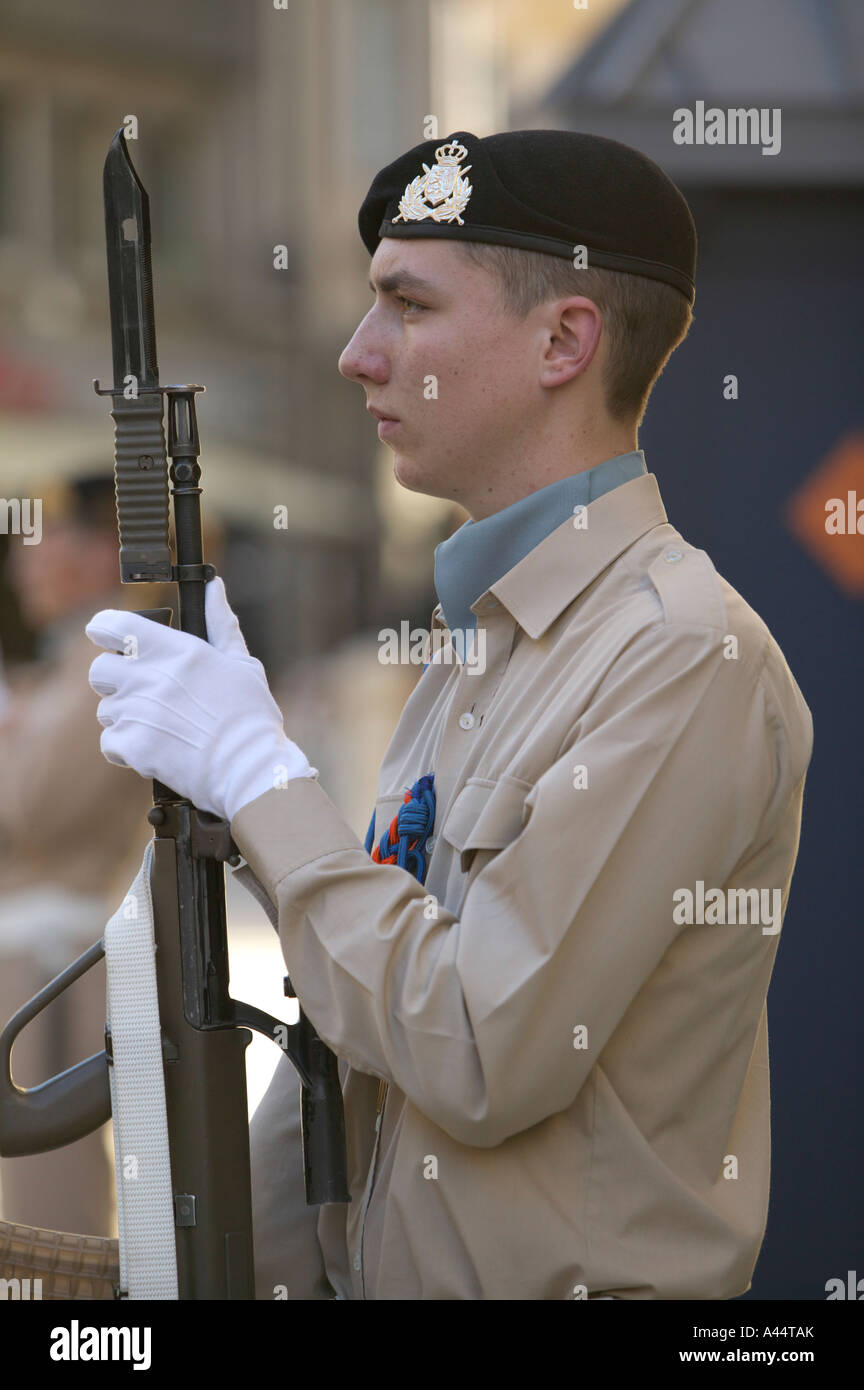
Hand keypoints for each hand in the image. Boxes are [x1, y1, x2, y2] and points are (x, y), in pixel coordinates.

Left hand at [86, 576, 316, 821]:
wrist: (251, 770)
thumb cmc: (251, 719)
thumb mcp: (242, 663)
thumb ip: (221, 624)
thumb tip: (214, 586)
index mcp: (177, 651)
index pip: (113, 626)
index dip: (104, 630)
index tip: (107, 637)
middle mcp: (151, 678)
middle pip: (99, 671)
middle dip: (114, 681)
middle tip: (142, 693)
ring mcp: (138, 713)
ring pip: (106, 711)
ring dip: (126, 719)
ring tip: (161, 728)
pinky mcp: (133, 747)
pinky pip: (110, 743)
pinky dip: (127, 749)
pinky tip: (157, 749)